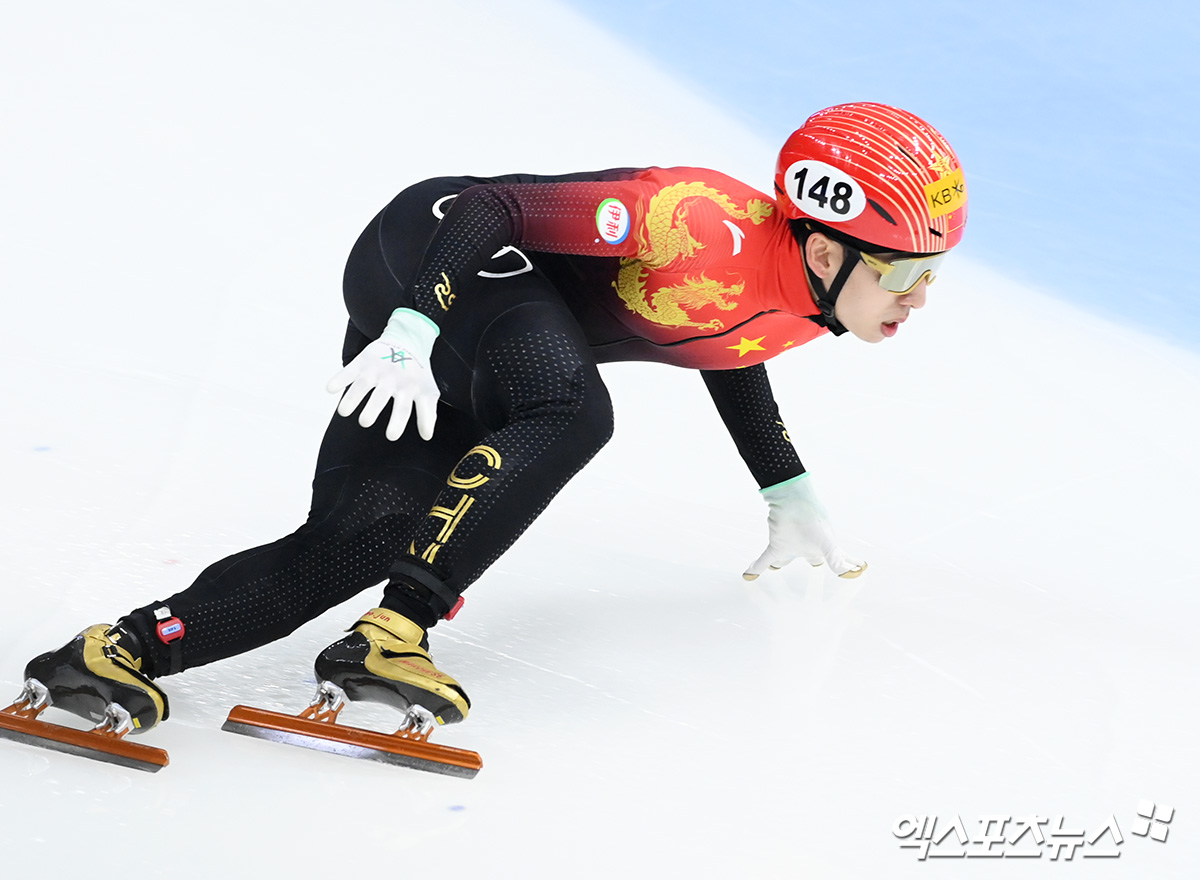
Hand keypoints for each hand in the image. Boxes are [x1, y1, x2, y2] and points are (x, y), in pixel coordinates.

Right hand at [326, 308, 440, 440]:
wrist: (408, 340)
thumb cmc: (417, 374)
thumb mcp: (428, 391)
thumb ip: (428, 414)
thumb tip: (426, 436)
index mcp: (409, 389)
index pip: (404, 408)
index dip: (398, 422)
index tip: (391, 436)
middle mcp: (392, 379)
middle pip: (381, 396)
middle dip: (372, 409)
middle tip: (365, 422)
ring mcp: (377, 370)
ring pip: (362, 385)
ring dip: (352, 398)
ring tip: (344, 412)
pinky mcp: (363, 361)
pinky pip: (349, 370)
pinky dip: (339, 378)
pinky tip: (331, 388)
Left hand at [742, 474, 865, 579]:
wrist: (792, 499)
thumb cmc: (812, 519)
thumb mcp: (827, 543)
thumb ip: (836, 560)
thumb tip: (850, 574)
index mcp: (824, 548)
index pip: (838, 560)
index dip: (846, 565)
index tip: (860, 568)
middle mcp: (808, 546)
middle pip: (812, 558)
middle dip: (814, 562)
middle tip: (814, 565)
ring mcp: (792, 544)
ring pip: (786, 559)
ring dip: (779, 565)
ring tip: (775, 567)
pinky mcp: (776, 543)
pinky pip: (764, 560)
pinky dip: (756, 568)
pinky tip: (747, 575)